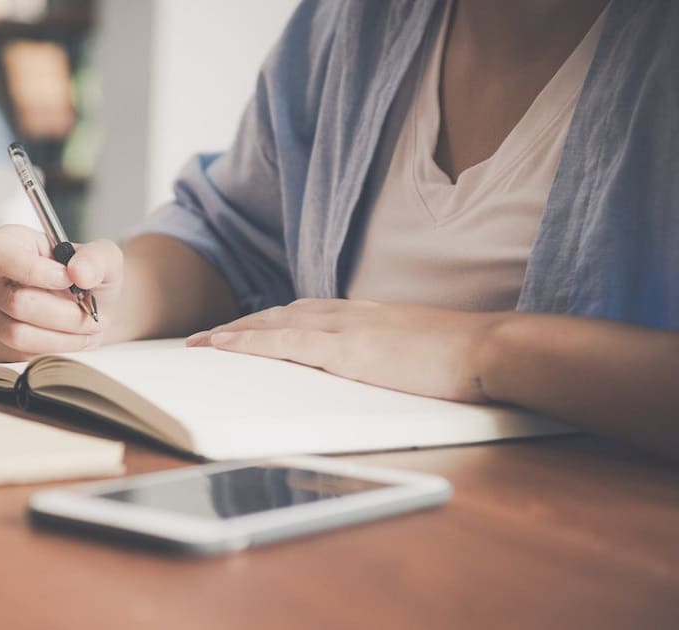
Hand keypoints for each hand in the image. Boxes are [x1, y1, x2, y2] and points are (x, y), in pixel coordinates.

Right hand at [0, 225, 122, 361]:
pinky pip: (17, 356)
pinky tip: (70, 342)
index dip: (34, 271)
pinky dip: (51, 353)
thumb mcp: (101, 257)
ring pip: (18, 335)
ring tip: (87, 331)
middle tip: (92, 317)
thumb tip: (79, 273)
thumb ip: (95, 258)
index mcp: (4, 244)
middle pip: (16, 303)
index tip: (68, 280)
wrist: (86, 307)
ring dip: (62, 338)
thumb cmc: (85, 277)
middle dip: (64, 314)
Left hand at [187, 299, 511, 402]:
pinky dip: (247, 341)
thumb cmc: (461, 357)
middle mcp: (347, 313)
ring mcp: (345, 327)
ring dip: (232, 332)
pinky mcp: (346, 348)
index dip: (268, 323)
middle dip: (240, 326)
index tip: (241, 331)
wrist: (489, 349)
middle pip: (279, 314)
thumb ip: (386, 354)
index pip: (303, 314)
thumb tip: (373, 369)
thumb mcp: (412, 351)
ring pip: (273, 323)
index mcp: (364, 315)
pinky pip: (284, 341)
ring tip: (199, 343)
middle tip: (204, 338)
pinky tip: (220, 345)